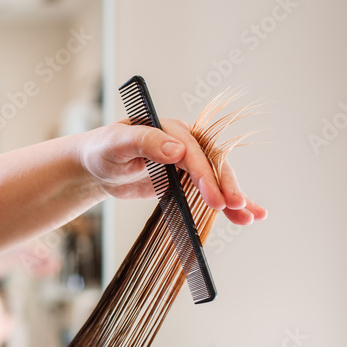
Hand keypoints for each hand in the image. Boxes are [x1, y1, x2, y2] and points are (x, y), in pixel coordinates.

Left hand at [79, 119, 266, 225]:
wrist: (96, 165)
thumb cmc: (103, 149)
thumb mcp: (117, 143)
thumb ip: (145, 141)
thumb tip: (176, 149)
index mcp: (169, 129)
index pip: (194, 152)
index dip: (205, 176)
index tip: (214, 198)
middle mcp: (183, 142)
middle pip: (211, 165)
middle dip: (225, 187)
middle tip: (235, 207)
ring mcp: (186, 162)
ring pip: (216, 179)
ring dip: (234, 198)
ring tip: (250, 217)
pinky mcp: (184, 179)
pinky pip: (209, 191)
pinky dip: (227, 203)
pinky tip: (247, 214)